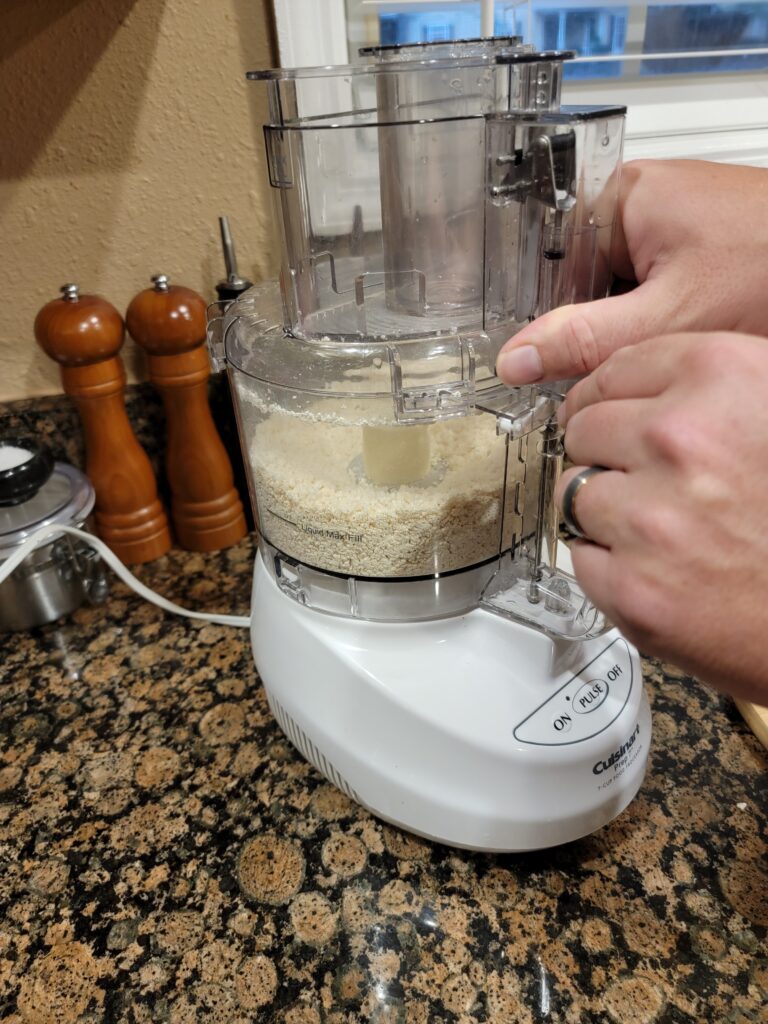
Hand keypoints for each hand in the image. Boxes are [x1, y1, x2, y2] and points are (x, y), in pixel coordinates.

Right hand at [497, 160, 767, 384]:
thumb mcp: (667, 318)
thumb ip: (583, 341)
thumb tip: (518, 357)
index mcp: (625, 194)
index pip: (550, 264)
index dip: (546, 320)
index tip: (545, 365)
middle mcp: (646, 202)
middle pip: (583, 282)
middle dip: (595, 330)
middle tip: (609, 370)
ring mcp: (675, 225)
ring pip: (619, 293)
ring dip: (630, 332)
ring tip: (659, 350)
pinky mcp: (700, 250)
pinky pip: (654, 293)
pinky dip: (660, 325)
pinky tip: (679, 343)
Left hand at [556, 331, 767, 703]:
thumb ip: (711, 386)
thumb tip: (640, 386)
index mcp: (720, 376)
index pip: (611, 372)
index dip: (608, 399)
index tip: (611, 414)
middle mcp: (679, 439)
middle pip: (583, 429)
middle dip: (606, 453)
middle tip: (650, 481)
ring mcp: (649, 517)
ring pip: (574, 492)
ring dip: (605, 508)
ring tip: (666, 529)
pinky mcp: (631, 587)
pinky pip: (580, 554)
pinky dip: (610, 563)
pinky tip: (663, 567)